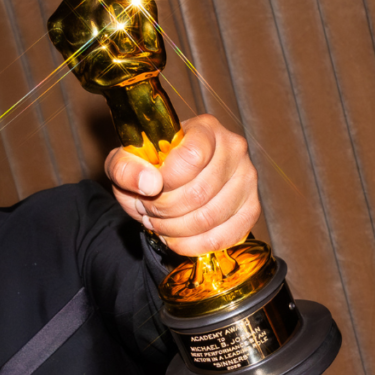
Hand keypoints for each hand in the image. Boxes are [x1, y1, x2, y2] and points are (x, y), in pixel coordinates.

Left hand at [104, 114, 260, 255]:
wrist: (163, 182)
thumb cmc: (147, 167)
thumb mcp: (124, 162)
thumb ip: (125, 168)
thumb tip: (149, 184)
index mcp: (205, 128)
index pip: (191, 157)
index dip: (166, 181)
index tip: (149, 188)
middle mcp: (233, 149)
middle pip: (200, 192)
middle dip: (165, 210)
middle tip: (148, 210)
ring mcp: (247, 180)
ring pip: (210, 218)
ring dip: (175, 229)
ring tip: (159, 223)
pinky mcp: (251, 209)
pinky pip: (224, 238)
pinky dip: (192, 245)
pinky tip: (175, 238)